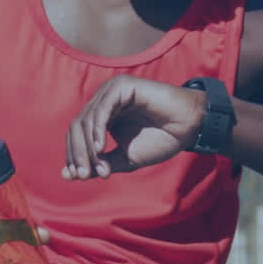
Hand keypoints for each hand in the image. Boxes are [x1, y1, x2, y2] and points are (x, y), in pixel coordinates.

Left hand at [63, 74, 206, 179]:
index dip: (74, 155)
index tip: (73, 177)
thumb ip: (103, 163)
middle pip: (77, 127)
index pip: (78, 135)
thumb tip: (74, 175)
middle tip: (81, 175)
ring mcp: (111, 92)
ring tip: (93, 167)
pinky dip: (97, 129)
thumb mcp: (127, 157)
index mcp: (102, 116)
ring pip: (86, 120)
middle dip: (77, 153)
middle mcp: (103, 101)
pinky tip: (99, 147)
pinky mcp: (122, 87)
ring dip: (86, 146)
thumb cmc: (161, 139)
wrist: (189, 127)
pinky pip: (102, 109)